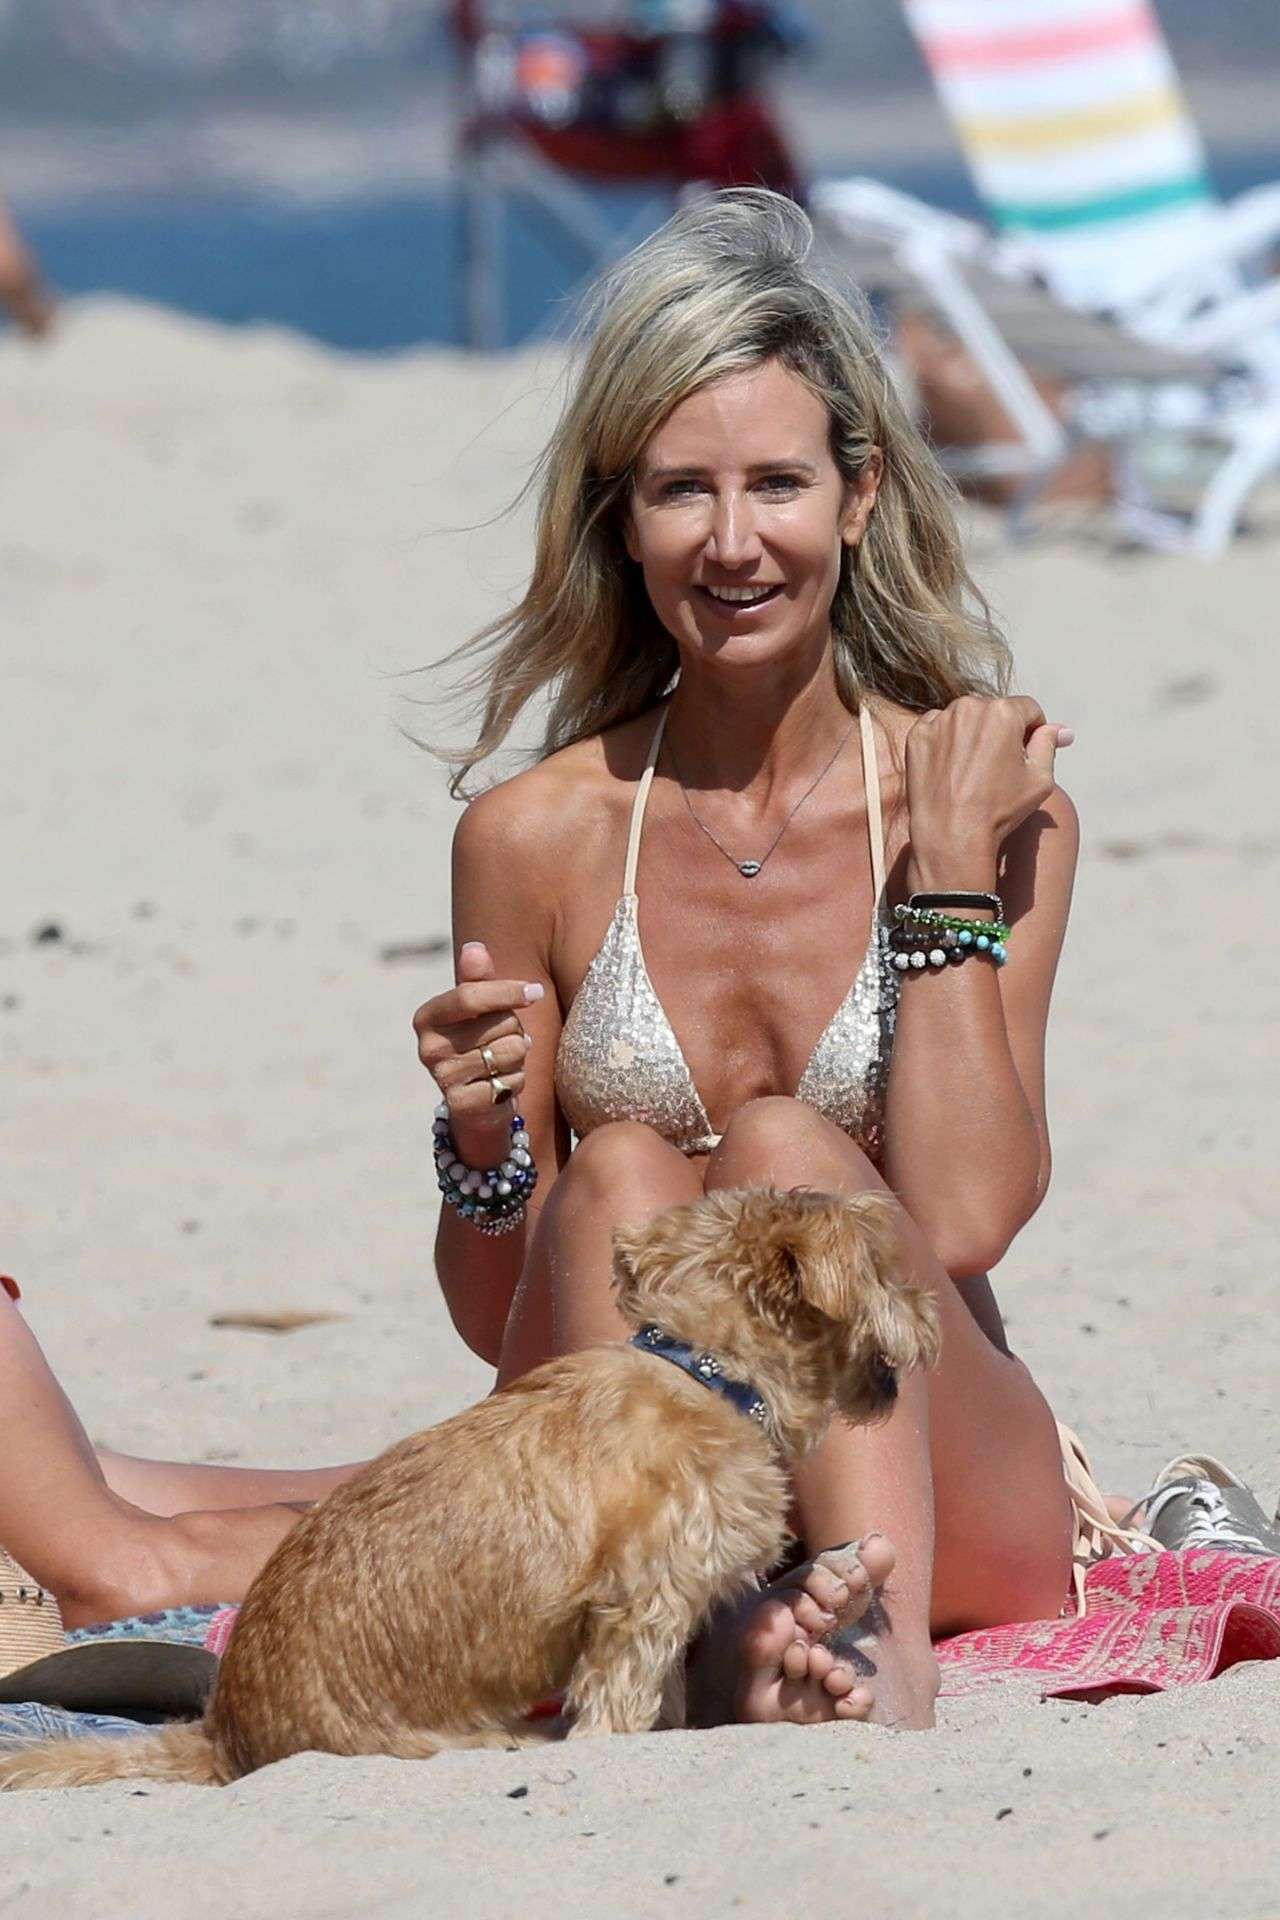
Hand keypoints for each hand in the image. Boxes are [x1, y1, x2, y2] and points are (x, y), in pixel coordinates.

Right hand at [412, 942, 541, 1149]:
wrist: (477, 1101)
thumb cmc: (480, 1041)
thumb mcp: (479, 1007)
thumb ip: (478, 978)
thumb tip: (474, 948)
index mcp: (427, 1017)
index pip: (470, 995)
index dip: (507, 991)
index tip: (536, 991)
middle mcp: (428, 1048)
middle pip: (500, 1023)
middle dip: (515, 1028)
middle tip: (503, 1039)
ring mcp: (443, 1078)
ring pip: (511, 1052)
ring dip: (519, 1055)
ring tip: (503, 1060)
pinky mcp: (462, 1104)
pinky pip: (511, 1081)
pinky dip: (516, 1080)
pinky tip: (501, 1083)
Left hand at [904, 696, 1073, 885]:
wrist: (950, 836)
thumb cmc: (999, 810)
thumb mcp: (1039, 779)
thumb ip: (1049, 745)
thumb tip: (1061, 729)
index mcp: (1004, 712)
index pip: (1028, 710)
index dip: (1033, 731)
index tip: (1026, 754)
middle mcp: (969, 707)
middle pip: (995, 712)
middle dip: (1001, 733)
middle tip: (998, 768)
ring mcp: (940, 720)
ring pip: (966, 719)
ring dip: (973, 735)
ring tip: (974, 772)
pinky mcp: (918, 735)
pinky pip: (939, 729)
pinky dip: (946, 743)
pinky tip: (952, 771)